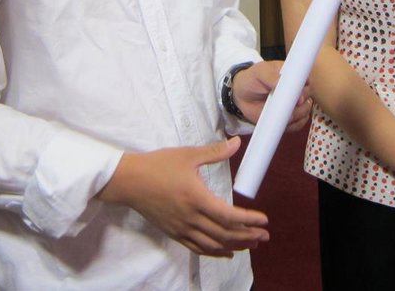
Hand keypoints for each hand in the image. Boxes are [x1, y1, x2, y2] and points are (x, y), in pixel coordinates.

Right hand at [101, 138, 268, 256]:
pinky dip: (215, 252)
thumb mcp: (188, 155)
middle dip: (248, 236)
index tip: (264, 220)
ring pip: (213, 244)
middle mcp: (190, 218)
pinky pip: (198, 248)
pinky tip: (226, 251)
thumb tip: (237, 143)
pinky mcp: (174, 233)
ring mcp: (181, 228)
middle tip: (264, 235)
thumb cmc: (158, 165)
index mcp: (197, 198)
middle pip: (224, 234)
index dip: (249, 220)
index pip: (229, 216)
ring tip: (251, 244)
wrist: (129, 181)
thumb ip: (215, 152)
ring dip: (235, 246)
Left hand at [232, 60, 312, 130]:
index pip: (307, 81)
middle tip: (287, 107)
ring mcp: (293, 105)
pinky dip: (293, 125)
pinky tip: (283, 123)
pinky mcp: (288, 118)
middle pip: (308, 98)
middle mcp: (296, 90)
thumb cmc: (253, 79)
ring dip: (297, 116)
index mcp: (292, 75)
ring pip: (305, 112)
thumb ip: (272, 77)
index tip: (299, 98)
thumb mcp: (260, 72)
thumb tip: (286, 85)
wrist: (241, 95)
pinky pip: (298, 124)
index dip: (305, 89)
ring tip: (281, 115)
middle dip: (300, 105)